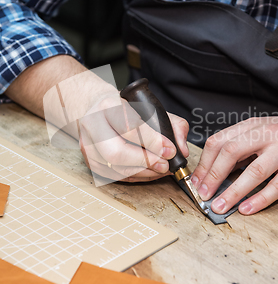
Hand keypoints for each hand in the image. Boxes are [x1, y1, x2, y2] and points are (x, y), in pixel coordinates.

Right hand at [6, 56, 188, 182]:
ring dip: (143, 173)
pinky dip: (135, 177)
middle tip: (165, 165)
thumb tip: (182, 151)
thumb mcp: (151, 108)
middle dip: (145, 162)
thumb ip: (172, 125)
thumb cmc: (127, 109)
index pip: (129, 127)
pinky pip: (114, 176)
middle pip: (116, 152)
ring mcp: (88, 146)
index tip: (170, 150)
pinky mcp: (90, 162)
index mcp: (109, 105)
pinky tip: (150, 173)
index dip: (152, 142)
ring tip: (161, 169)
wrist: (97, 109)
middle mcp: (93, 125)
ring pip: (114, 168)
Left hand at [191, 114, 277, 214]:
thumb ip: (240, 147)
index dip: (205, 163)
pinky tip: (247, 208)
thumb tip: (214, 171)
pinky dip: (260, 199)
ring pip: (255, 171)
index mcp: (252, 126)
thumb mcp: (261, 132)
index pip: (220, 141)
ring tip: (221, 205)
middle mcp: (268, 134)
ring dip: (234, 191)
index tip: (196, 181)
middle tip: (204, 194)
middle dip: (214, 176)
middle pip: (232, 152)